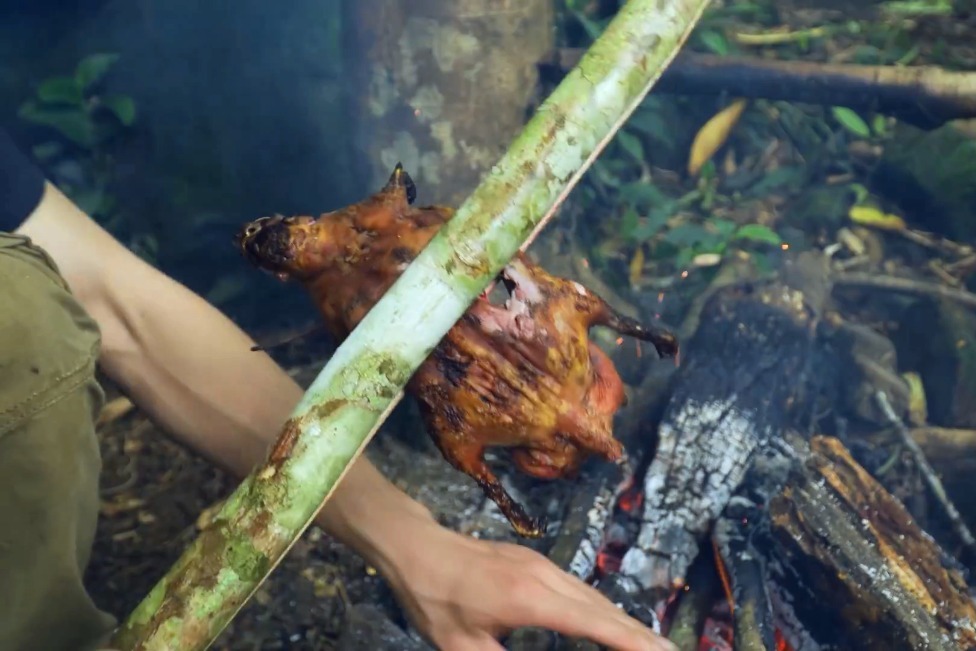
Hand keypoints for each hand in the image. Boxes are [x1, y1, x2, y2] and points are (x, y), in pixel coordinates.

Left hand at [380, 518, 675, 650]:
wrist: (415, 548)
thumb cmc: (434, 599)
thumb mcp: (461, 647)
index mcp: (529, 598)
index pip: (594, 623)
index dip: (630, 641)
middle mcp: (545, 575)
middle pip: (603, 608)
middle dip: (640, 635)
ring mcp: (541, 563)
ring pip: (594, 595)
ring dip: (624, 621)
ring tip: (652, 645)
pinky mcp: (534, 560)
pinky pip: (580, 588)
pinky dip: (603, 609)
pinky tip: (611, 623)